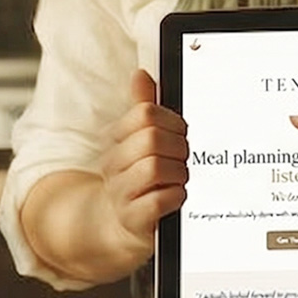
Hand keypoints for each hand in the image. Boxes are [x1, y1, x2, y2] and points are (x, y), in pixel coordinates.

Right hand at [99, 68, 188, 254]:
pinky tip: (177, 195)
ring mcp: (120, 192)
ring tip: (181, 177)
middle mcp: (112, 163)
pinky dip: (175, 196)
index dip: (172, 120)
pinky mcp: (132, 219)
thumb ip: (142, 107)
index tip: (181, 131)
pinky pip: (158, 201)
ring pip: (154, 168)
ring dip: (178, 172)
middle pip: (151, 138)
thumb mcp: (139, 140)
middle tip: (185, 156)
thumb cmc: (139, 175)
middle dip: (178, 146)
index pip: (144, 113)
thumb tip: (141, 74)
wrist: (121, 223)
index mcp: (115, 138)